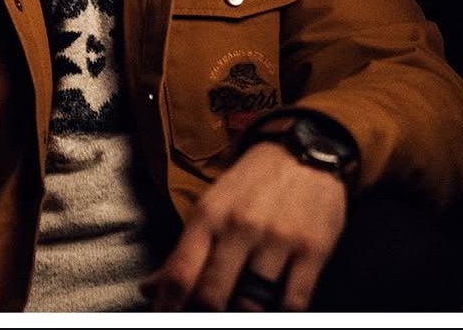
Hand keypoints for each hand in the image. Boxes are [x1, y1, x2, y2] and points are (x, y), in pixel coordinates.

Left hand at [140, 141, 346, 311]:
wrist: (303, 149)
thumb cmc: (251, 182)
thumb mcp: (211, 205)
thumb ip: (184, 249)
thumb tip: (150, 288)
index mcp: (208, 215)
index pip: (180, 273)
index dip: (168, 306)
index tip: (165, 318)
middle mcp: (239, 226)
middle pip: (212, 296)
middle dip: (204, 315)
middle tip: (204, 315)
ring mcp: (276, 239)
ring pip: (251, 304)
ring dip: (242, 314)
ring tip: (238, 309)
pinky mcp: (312, 250)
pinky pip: (293, 303)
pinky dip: (280, 314)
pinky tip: (272, 308)